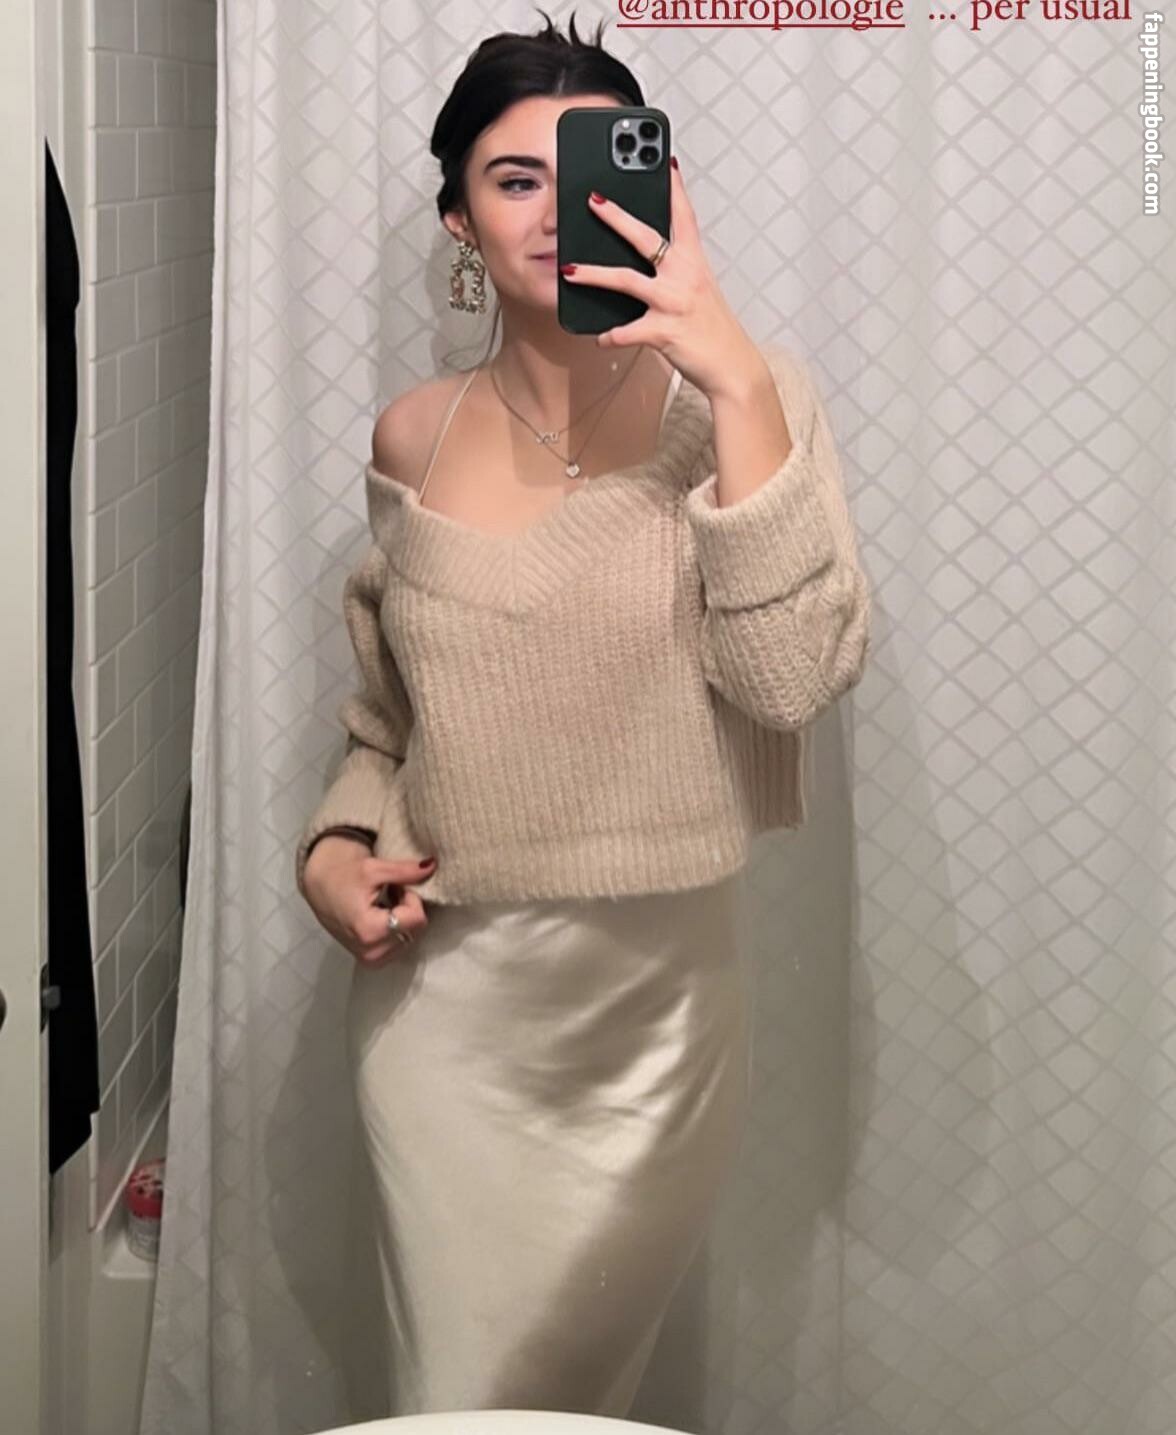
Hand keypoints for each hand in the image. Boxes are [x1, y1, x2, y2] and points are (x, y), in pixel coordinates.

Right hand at [303, 835, 435, 966]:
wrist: (320, 886)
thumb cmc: (345, 875)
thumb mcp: (375, 868)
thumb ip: (406, 871)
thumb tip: (433, 865)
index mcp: (369, 931)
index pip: (417, 919)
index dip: (411, 899)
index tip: (396, 886)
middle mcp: (371, 952)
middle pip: (415, 930)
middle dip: (408, 909)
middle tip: (390, 893)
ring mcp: (371, 959)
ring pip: (410, 938)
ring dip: (403, 919)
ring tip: (384, 903)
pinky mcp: (371, 961)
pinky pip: (400, 946)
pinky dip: (397, 930)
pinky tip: (381, 915)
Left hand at [560, 156, 768, 402]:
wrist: (731, 365)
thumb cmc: (714, 328)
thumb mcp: (700, 290)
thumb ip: (677, 271)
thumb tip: (650, 259)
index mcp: (694, 262)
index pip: (684, 216)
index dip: (675, 188)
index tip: (665, 161)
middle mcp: (684, 276)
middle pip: (646, 238)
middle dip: (617, 217)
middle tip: (594, 200)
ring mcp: (673, 302)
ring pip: (626, 280)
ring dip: (594, 275)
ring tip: (569, 271)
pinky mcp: (664, 331)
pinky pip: (627, 332)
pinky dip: (611, 336)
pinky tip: (601, 338)